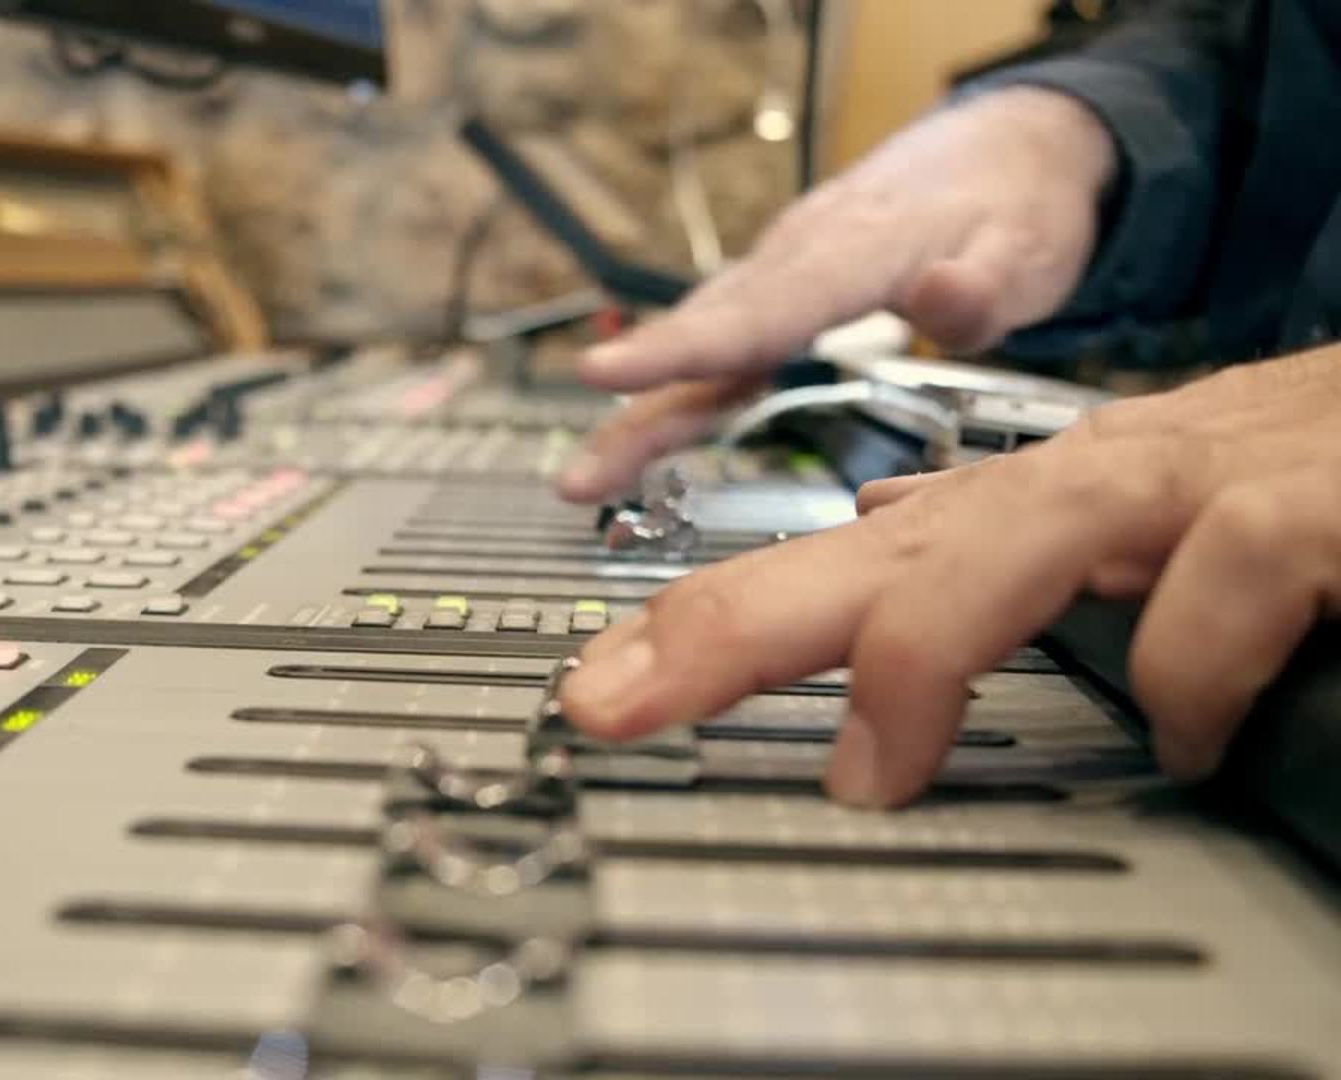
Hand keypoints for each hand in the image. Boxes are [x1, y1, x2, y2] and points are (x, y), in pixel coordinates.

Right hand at [555, 86, 1118, 502]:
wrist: (999, 154)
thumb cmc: (1011, 205)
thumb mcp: (1030, 246)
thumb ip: (986, 282)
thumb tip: (942, 299)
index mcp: (850, 251)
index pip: (756, 311)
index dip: (679, 349)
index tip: (607, 373)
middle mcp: (796, 262)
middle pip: (704, 337)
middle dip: (634, 405)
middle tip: (577, 476)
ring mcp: (780, 280)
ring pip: (699, 348)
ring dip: (639, 412)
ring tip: (583, 480)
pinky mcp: (779, 300)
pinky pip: (714, 350)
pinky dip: (667, 393)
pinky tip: (634, 444)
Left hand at [559, 348, 1340, 806]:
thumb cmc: (1275, 469)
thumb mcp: (1111, 512)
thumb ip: (992, 533)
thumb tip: (882, 531)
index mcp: (1019, 505)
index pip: (827, 564)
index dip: (703, 624)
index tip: (603, 694)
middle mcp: (1074, 487)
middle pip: (864, 554)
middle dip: (725, 627)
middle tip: (615, 705)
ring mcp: (1178, 488)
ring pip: (1009, 542)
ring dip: (922, 654)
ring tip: (869, 772)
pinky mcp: (1294, 505)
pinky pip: (1217, 584)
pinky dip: (1190, 668)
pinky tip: (1186, 738)